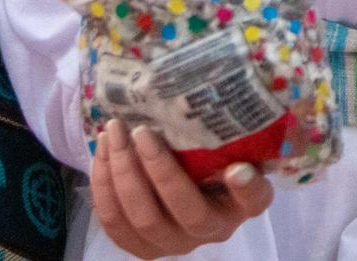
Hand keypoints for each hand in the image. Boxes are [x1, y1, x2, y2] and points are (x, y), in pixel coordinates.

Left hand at [91, 121, 272, 256]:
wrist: (184, 183)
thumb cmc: (207, 158)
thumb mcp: (226, 146)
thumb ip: (229, 135)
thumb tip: (225, 110)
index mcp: (238, 205)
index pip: (252, 202)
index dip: (245, 188)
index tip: (236, 168)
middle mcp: (209, 230)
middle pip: (184, 210)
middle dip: (157, 168)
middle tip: (141, 131)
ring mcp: (173, 243)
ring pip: (142, 218)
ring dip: (122, 173)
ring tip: (114, 134)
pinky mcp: (140, 246)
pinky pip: (114, 223)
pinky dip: (104, 186)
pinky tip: (103, 153)